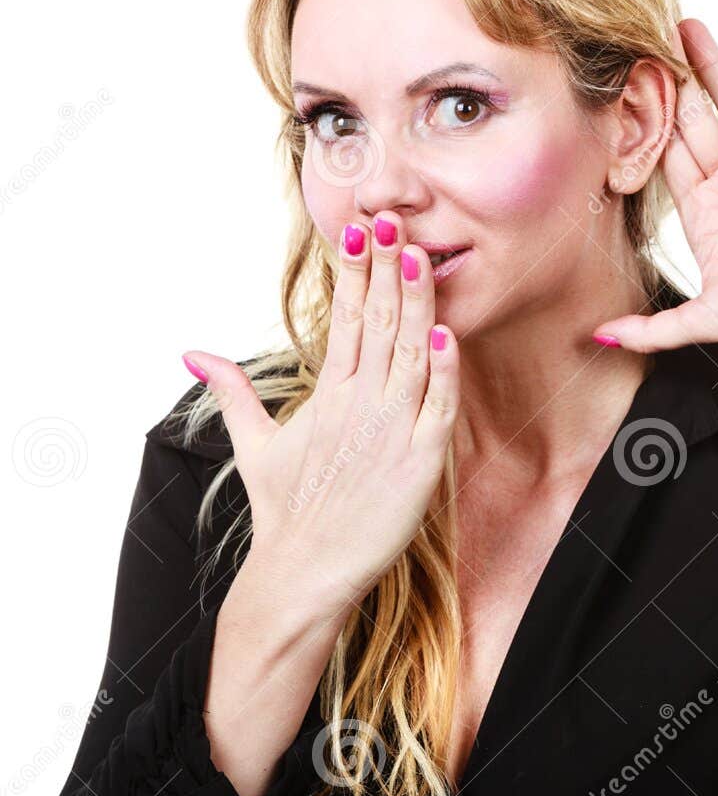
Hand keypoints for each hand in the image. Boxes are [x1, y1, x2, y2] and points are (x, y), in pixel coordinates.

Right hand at [183, 210, 459, 618]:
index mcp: (327, 395)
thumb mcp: (255, 445)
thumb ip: (234, 393)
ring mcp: (389, 432)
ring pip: (409, 356)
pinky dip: (442, 374)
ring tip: (418, 256)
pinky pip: (436, 409)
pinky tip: (447, 337)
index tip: (360, 230)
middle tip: (393, 220)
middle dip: (386, 271)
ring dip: (415, 305)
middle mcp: (358, 405)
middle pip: (377, 325)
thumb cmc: (286, 511)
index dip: (354, 273)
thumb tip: (194, 353)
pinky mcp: (419, 464)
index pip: (343, 319)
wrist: (300, 575)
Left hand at [592, 19, 717, 351]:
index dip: (643, 122)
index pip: (665, 157)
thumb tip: (598, 337)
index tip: (620, 85)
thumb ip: (653, 328)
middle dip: (671, 82)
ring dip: (713, 68)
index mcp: (706, 215)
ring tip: (687, 27)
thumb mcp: (706, 321)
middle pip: (693, 122)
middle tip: (644, 38)